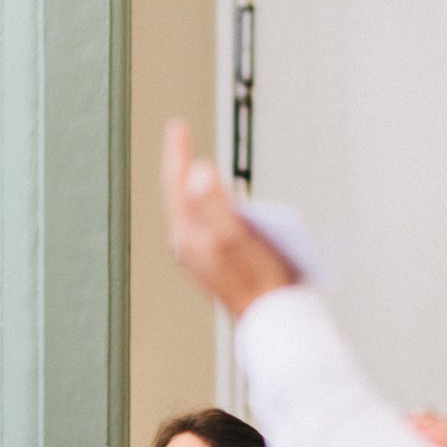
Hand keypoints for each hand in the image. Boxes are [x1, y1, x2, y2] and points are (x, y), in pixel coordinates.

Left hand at [162, 120, 299, 318]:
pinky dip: (211, 208)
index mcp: (188, 236)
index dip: (177, 152)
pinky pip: (207, 226)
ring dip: (194, 188)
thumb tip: (195, 171)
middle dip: (180, 167)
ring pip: (192, 213)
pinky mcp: (215, 264)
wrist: (270, 320)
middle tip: (179, 139)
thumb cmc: (256, 280)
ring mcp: (201, 256)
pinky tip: (223, 206)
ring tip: (194, 167)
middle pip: (180, 197)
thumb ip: (213, 202)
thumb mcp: (234, 235)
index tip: (177, 126)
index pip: (176, 184)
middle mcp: (189, 246)